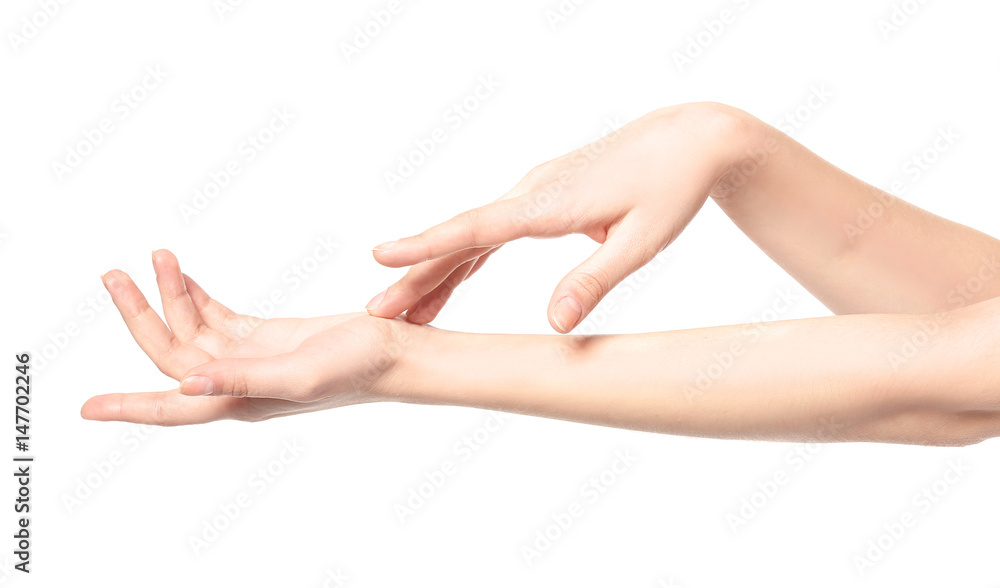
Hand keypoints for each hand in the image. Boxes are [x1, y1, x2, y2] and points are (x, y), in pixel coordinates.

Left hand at [81, 250, 402, 424]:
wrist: (395, 351)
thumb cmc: (359, 369)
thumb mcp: (300, 374)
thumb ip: (242, 379)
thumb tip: (186, 382)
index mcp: (241, 399)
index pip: (173, 405)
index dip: (130, 407)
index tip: (87, 408)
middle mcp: (237, 382)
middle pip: (173, 351)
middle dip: (139, 315)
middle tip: (112, 275)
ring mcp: (250, 358)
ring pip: (193, 328)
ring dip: (170, 294)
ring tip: (154, 255)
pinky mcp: (265, 337)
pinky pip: (217, 316)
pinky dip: (196, 295)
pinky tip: (180, 273)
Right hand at [367, 102, 748, 331]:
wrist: (690, 138)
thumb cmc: (671, 188)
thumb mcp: (644, 241)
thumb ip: (595, 281)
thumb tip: (553, 324)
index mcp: (550, 203)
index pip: (476, 229)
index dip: (427, 246)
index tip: (381, 257)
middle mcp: (531, 193)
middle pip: (462, 237)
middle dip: (416, 273)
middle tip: (375, 311)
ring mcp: (534, 193)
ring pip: (472, 236)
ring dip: (437, 271)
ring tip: (404, 311)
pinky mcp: (543, 198)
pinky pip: (493, 232)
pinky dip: (467, 257)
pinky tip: (448, 281)